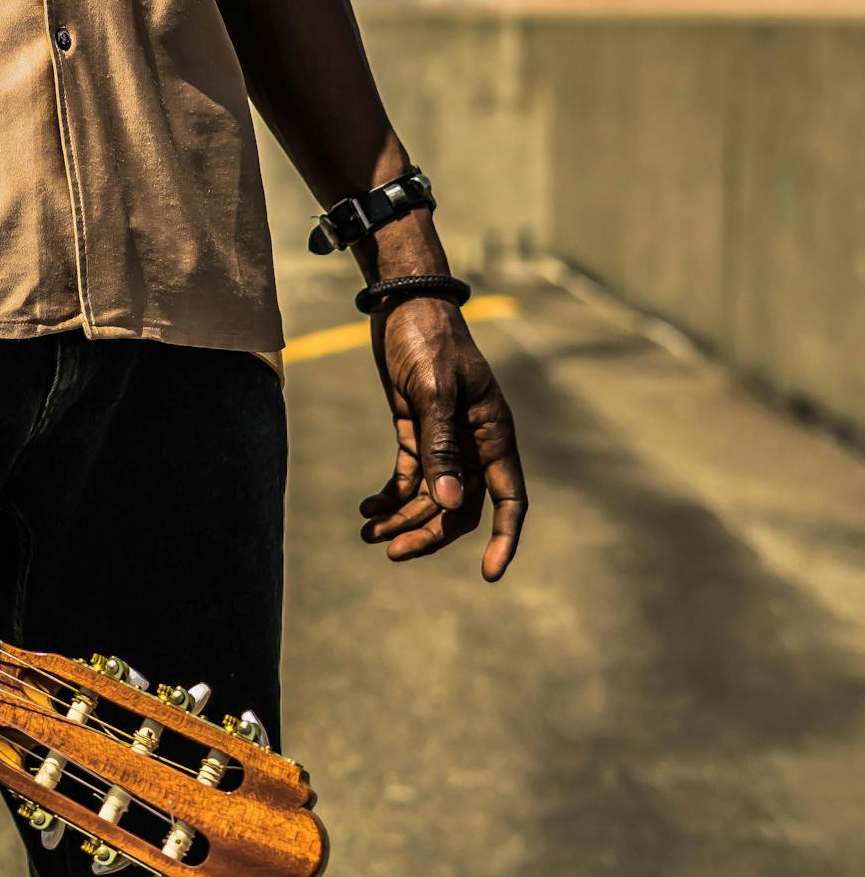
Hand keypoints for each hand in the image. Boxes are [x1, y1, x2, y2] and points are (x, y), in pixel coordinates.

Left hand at [359, 299, 526, 579]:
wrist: (402, 302)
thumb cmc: (427, 339)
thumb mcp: (433, 391)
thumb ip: (441, 447)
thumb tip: (450, 504)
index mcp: (493, 434)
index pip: (509, 499)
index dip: (504, 539)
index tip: (489, 574)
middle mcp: (474, 443)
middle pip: (459, 507)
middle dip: (428, 532)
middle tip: (390, 551)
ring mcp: (446, 439)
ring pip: (431, 496)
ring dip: (403, 517)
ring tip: (367, 533)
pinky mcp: (418, 430)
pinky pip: (410, 476)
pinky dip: (392, 494)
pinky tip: (368, 507)